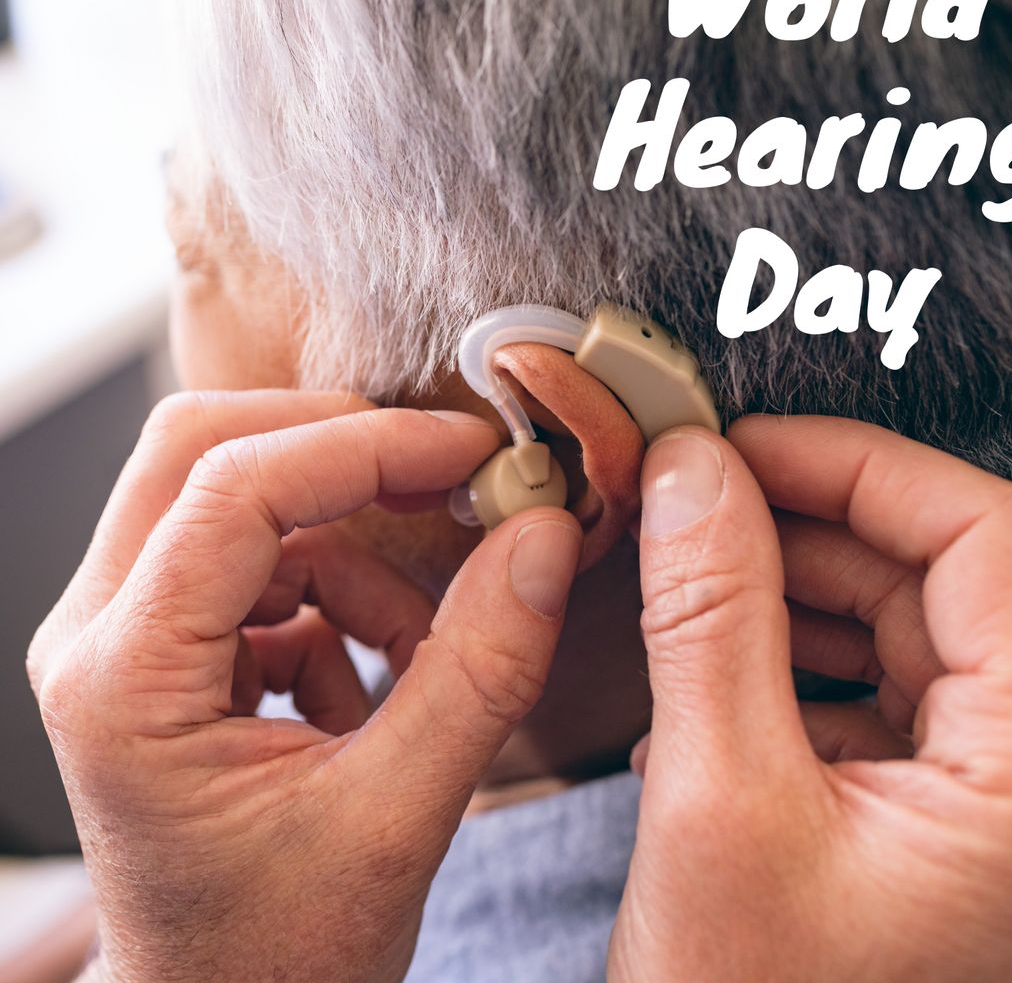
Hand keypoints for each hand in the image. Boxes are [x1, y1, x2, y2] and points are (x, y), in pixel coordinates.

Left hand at [26, 391, 581, 982]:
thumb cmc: (278, 955)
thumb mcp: (397, 819)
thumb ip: (480, 670)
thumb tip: (543, 535)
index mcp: (126, 679)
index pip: (233, 487)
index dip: (366, 446)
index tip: (470, 452)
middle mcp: (100, 636)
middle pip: (203, 448)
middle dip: (338, 447)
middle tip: (443, 478)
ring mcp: (128, 635)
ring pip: (244, 498)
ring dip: (355, 551)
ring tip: (417, 657)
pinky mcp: (173, 642)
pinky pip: (266, 558)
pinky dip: (341, 593)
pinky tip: (369, 686)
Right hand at [610, 417, 1011, 982]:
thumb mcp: (712, 808)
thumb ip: (707, 618)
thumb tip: (691, 475)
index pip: (990, 541)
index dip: (860, 468)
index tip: (746, 446)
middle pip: (947, 576)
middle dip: (810, 521)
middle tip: (699, 497)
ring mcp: (999, 805)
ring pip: (909, 628)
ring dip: (795, 584)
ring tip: (692, 571)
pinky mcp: (939, 820)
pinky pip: (880, 690)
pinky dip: (795, 655)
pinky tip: (715, 663)